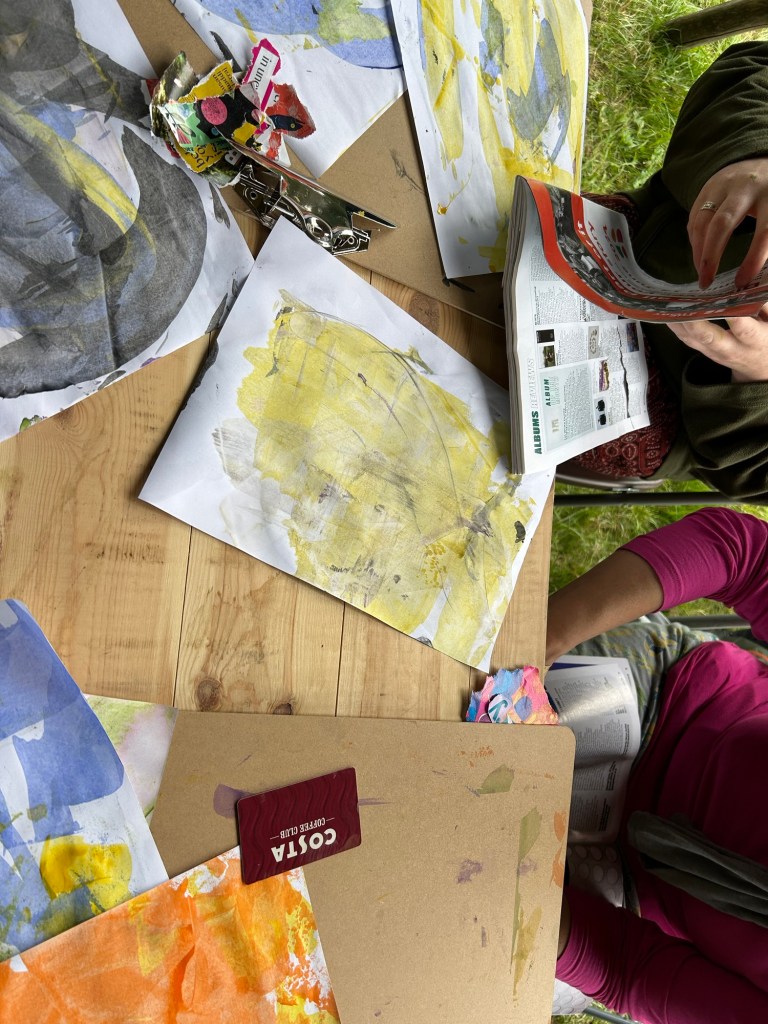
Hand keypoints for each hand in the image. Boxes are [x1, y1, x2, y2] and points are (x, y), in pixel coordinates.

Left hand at [668, 308, 767, 382]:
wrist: (759, 369)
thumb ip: (765, 305)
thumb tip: (753, 285)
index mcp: (754, 341)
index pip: (743, 328)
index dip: (732, 315)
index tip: (722, 299)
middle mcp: (731, 349)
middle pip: (709, 337)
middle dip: (694, 320)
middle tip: (682, 301)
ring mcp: (713, 353)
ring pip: (692, 339)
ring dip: (678, 321)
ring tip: (668, 301)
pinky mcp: (702, 352)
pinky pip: (686, 339)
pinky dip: (675, 325)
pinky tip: (665, 311)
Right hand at [688, 158, 767, 287]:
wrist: (758, 163)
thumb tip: (756, 276)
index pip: (764, 231)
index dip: (753, 259)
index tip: (742, 282)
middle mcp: (745, 188)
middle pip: (722, 224)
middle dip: (711, 256)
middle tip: (706, 282)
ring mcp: (722, 186)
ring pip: (702, 222)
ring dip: (698, 252)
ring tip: (702, 274)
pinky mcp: (705, 189)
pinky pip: (694, 219)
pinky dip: (694, 241)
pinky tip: (700, 256)